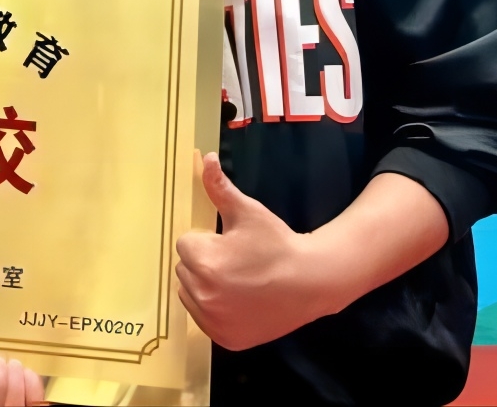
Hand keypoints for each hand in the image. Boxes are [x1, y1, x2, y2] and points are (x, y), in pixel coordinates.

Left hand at [174, 153, 332, 349]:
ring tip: (238, 281)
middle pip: (186, 269)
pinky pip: (204, 319)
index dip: (209, 241)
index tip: (232, 244)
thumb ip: (219, 188)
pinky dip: (216, 311)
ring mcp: (213, 321)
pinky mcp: (224, 339)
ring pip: (190, 294)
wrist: (311, 282)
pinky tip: (240, 301)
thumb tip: (205, 158)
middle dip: (205, 262)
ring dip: (205, 286)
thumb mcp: (248, 212)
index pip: (186, 244)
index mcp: (203, 261)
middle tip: (238, 262)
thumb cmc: (277, 244)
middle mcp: (203, 295)